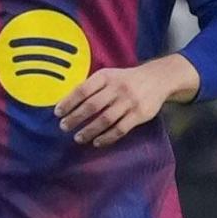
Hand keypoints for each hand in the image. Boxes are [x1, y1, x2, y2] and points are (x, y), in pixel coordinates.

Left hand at [56, 57, 193, 146]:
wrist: (158, 79)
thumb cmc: (126, 79)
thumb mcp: (110, 75)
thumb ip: (92, 86)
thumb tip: (67, 103)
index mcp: (106, 76)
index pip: (83, 90)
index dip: (68, 102)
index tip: (58, 113)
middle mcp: (117, 88)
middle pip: (92, 106)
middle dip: (75, 118)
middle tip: (64, 127)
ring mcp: (129, 102)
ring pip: (105, 120)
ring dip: (89, 131)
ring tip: (78, 138)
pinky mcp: (139, 114)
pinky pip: (120, 129)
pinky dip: (107, 137)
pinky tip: (97, 142)